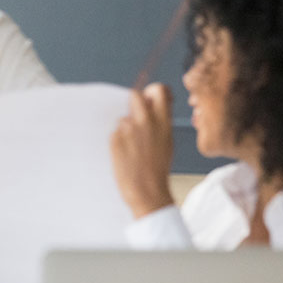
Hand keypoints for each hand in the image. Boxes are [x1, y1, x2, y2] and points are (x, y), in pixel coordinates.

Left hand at [110, 82, 175, 218]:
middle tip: (135, 118)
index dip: (153, 90)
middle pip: (135, 95)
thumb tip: (151, 106)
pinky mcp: (115, 139)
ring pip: (123, 119)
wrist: (146, 192)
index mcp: (164, 122)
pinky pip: (115, 133)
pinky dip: (118, 141)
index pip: (159, 90)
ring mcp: (129, 129)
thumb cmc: (157, 170)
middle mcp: (146, 121)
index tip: (150, 97)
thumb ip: (161, 121)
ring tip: (132, 148)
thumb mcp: (167, 142)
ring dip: (126, 129)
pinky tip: (125, 155)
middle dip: (134, 103)